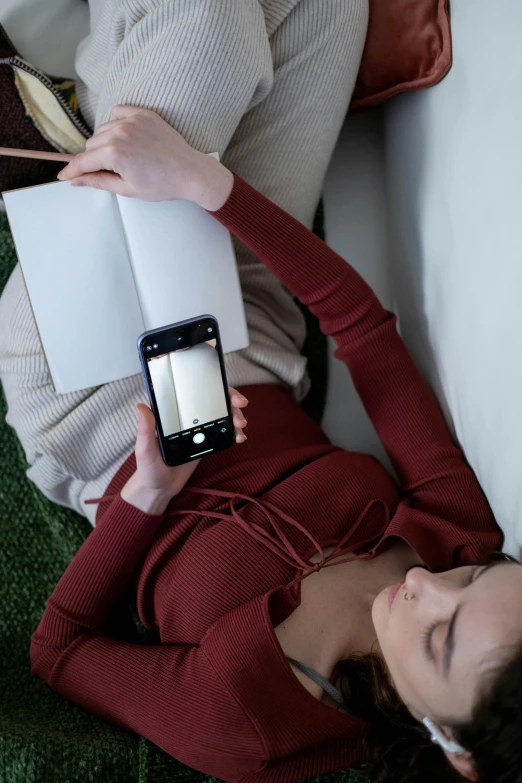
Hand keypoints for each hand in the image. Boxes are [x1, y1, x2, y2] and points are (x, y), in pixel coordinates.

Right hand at [57, 105, 232, 209]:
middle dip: (94, 159)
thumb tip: (76, 180)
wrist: (190, 173)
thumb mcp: (127, 188)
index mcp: (115, 154)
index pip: (83, 161)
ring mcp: (133, 120)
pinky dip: (117, 124)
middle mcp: (120, 133)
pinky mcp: (143, 113)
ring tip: (124, 157)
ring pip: (103, 130)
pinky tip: (127, 137)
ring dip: (106, 143)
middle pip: (91, 144)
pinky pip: (118, 113)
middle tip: (111, 171)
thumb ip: (97, 181)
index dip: (72, 170)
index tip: (64, 175)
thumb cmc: (163, 184)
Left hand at [120, 387, 247, 513]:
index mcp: (171, 414)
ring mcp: (197, 429)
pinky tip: (239, 438)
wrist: (160, 489)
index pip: (192, 392)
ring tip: (240, 428)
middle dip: (230, 400)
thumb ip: (145, 430)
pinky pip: (222, 432)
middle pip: (212, 401)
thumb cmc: (148, 469)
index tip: (225, 391)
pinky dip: (233, 432)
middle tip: (241, 406)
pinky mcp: (205, 442)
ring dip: (235, 416)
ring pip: (220, 415)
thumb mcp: (144, 449)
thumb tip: (142, 406)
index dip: (211, 386)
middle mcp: (186, 417)